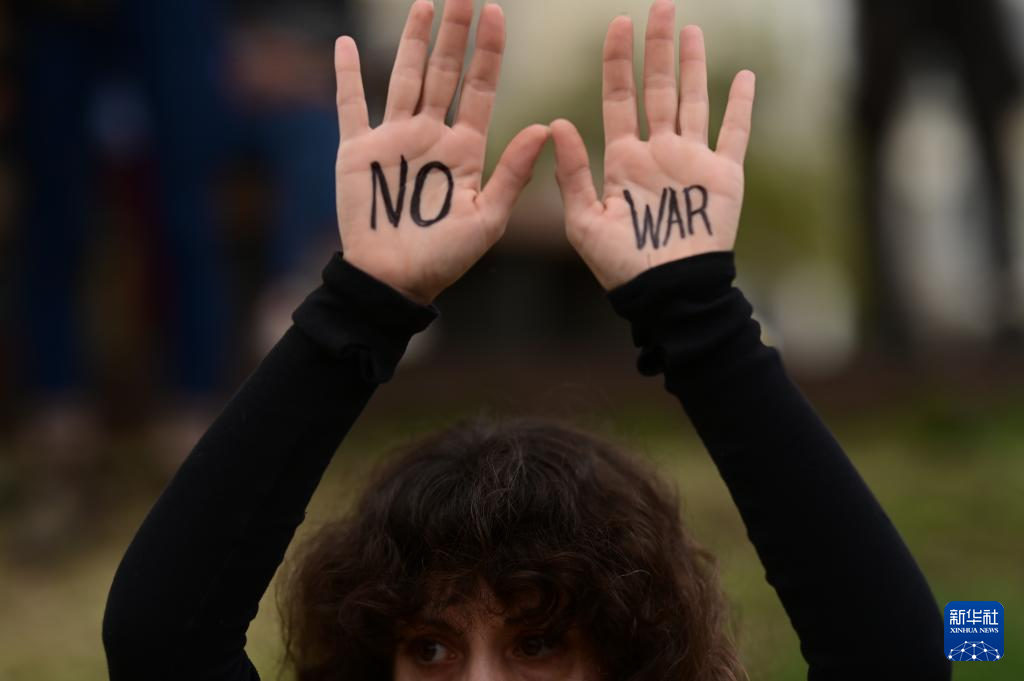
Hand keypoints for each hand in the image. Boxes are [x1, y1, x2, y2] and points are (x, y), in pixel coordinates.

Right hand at [334, 0, 549, 303]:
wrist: (394, 281)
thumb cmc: (444, 257)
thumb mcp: (488, 217)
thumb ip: (512, 172)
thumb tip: (547, 127)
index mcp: (464, 149)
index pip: (480, 88)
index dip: (488, 51)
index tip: (497, 13)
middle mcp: (430, 135)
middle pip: (444, 71)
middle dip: (454, 32)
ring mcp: (393, 139)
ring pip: (404, 77)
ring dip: (412, 40)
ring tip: (424, 3)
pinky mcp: (357, 151)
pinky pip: (350, 105)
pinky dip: (346, 75)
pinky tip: (345, 44)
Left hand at [551, 0, 755, 289]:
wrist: (666, 293)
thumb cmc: (621, 265)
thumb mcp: (584, 221)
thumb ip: (573, 173)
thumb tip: (557, 123)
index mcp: (624, 158)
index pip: (619, 98)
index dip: (618, 62)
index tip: (618, 24)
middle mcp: (658, 152)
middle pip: (658, 88)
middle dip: (657, 48)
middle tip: (659, 7)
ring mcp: (692, 161)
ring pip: (694, 100)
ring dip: (694, 65)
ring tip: (691, 29)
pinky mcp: (724, 176)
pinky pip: (734, 133)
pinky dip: (741, 107)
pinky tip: (743, 77)